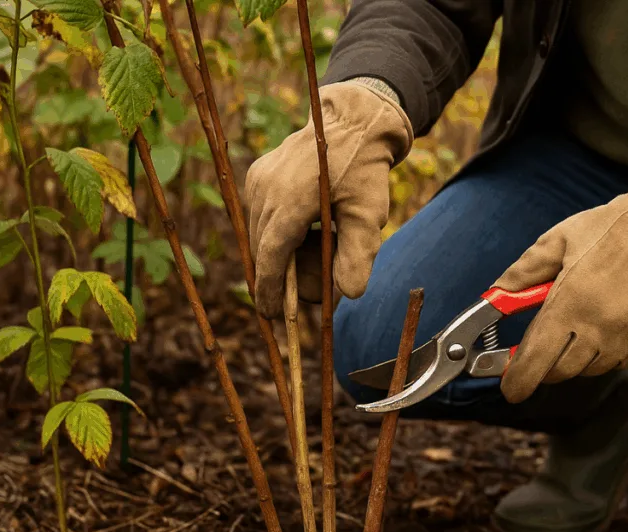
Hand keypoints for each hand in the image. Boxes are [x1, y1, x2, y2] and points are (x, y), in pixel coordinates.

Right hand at [244, 82, 412, 316]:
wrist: (353, 120)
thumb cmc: (364, 168)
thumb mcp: (369, 213)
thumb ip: (359, 255)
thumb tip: (349, 294)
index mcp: (290, 201)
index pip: (270, 257)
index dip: (269, 290)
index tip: (271, 315)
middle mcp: (266, 189)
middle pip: (263, 249)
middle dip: (279, 277)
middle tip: (305, 294)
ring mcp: (258, 180)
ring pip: (260, 234)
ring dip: (280, 254)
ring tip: (314, 254)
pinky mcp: (258, 175)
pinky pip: (261, 216)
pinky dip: (278, 233)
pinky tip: (308, 232)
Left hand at [495, 168, 627, 402]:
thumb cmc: (607, 230)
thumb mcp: (556, 242)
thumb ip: (521, 274)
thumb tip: (493, 297)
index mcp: (569, 305)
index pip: (536, 360)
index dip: (518, 380)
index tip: (510, 388)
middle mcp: (598, 329)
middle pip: (559, 372)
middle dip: (543, 365)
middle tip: (541, 345)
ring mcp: (626, 339)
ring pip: (588, 370)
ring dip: (574, 357)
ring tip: (577, 324)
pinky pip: (616, 363)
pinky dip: (603, 354)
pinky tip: (604, 325)